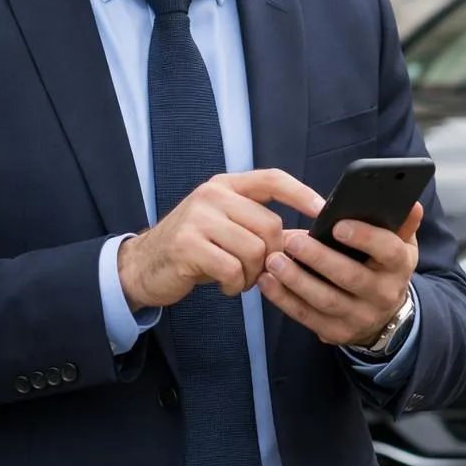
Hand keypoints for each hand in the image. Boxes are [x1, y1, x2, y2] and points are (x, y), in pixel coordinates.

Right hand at [117, 169, 324, 311]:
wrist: (142, 266)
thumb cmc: (194, 248)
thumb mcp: (226, 227)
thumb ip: (260, 226)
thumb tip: (308, 237)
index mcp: (226, 185)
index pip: (272, 179)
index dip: (301, 194)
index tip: (323, 210)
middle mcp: (212, 195)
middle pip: (270, 225)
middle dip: (273, 256)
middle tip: (259, 271)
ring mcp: (198, 218)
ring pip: (254, 249)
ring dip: (253, 274)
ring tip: (239, 279)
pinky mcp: (187, 245)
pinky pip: (232, 269)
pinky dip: (235, 285)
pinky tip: (225, 286)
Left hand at [256, 202, 423, 347]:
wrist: (384, 314)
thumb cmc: (384, 266)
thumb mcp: (400, 245)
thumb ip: (401, 223)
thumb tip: (411, 202)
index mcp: (399, 266)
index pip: (388, 250)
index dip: (364, 237)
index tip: (337, 224)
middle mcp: (384, 295)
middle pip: (351, 277)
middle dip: (319, 258)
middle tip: (292, 240)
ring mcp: (360, 317)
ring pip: (326, 300)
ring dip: (296, 280)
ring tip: (274, 260)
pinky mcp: (336, 333)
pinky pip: (307, 317)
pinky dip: (284, 299)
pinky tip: (267, 282)